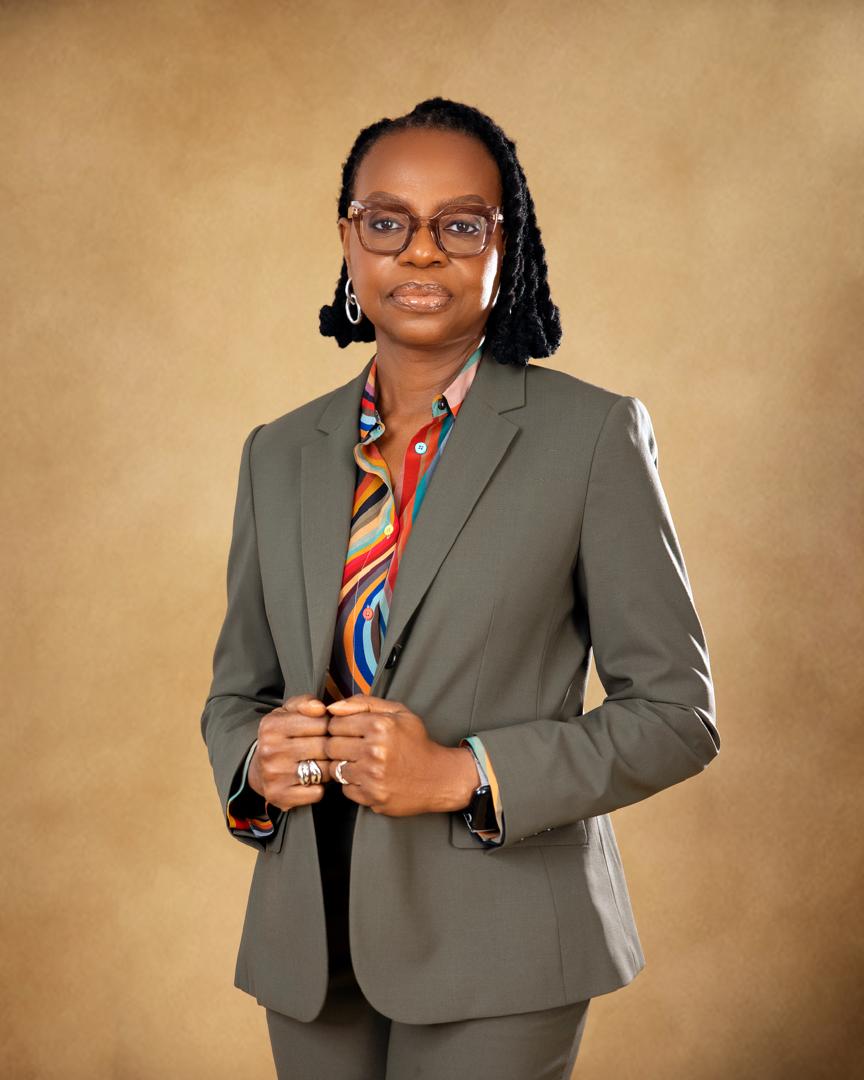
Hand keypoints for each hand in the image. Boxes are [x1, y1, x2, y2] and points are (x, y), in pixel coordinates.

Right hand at [248, 694, 333, 811]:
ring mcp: (275, 775)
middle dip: (330, 748)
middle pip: (324, 747)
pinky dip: (320, 787)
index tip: (324, 730)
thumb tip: (320, 708)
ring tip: (321, 763)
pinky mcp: (280, 796)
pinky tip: (312, 781)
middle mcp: (270, 751)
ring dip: (328, 767)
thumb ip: (305, 702)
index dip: (328, 726)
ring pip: (324, 770)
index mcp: (272, 726)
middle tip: (326, 749)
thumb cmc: (280, 737)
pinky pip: (318, 792)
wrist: (257, 770)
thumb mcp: (287, 713)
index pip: (320, 722)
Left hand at [324, 694, 477, 815]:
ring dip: (345, 766)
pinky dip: (353, 784)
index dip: (340, 727)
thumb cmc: (416, 742)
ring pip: (335, 769)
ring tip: (362, 763)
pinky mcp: (372, 796)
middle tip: (354, 748)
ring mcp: (373, 776)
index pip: (335, 724)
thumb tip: (332, 707)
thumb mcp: (398, 712)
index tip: (350, 732)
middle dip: (339, 746)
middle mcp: (375, 750)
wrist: (439, 777)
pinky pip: (345, 789)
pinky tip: (369, 778)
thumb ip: (363, 703)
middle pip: (330, 747)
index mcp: (380, 725)